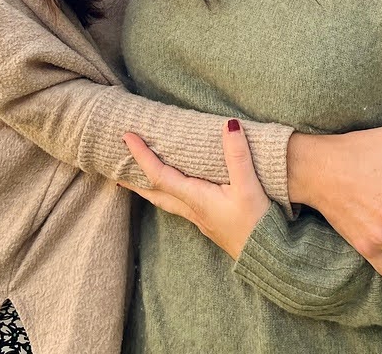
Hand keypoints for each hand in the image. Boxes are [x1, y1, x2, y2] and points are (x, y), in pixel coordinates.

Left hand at [122, 119, 269, 259]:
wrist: (266, 256)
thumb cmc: (256, 224)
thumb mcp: (248, 187)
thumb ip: (237, 156)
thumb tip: (229, 124)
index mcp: (195, 198)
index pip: (159, 175)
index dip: (142, 155)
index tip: (126, 137)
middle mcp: (191, 209)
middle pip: (154, 193)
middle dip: (134, 178)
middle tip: (115, 165)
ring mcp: (198, 217)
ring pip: (164, 200)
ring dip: (148, 187)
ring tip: (135, 178)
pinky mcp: (208, 221)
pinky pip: (178, 204)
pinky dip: (166, 193)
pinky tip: (174, 190)